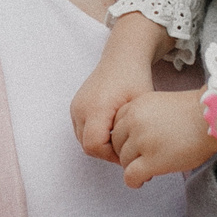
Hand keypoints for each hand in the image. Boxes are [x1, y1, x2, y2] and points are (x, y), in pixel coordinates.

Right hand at [72, 14, 172, 162]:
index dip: (112, 155)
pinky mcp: (75, 107)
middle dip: (107, 152)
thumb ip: (137, 132)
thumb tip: (140, 159)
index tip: (129, 151)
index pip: (94, 146)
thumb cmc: (135, 78)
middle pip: (87, 146)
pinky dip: (96, 135)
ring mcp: (75, 107)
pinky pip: (82, 131)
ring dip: (101, 144)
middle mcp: (80, 108)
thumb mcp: (141, 105)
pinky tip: (114, 130)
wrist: (122, 57)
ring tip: (122, 138)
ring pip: (83, 140)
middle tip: (127, 148)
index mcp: (96, 108)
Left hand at [111, 90, 216, 188]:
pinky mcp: (151, 161)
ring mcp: (141, 141)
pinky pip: (130, 176)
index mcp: (136, 105)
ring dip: (133, 167)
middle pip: (117, 144)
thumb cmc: (195, 113)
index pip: (116, 126)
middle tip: (142, 159)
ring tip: (148, 169)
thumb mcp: (160, 103)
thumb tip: (134, 137)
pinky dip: (134, 181)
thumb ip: (144, 116)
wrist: (213, 119)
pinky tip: (142, 181)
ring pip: (123, 161)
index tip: (136, 145)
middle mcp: (134, 121)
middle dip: (127, 153)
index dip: (125, 138)